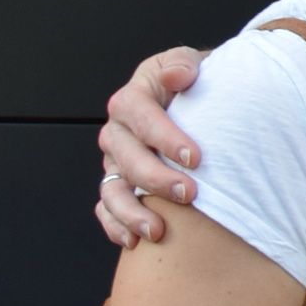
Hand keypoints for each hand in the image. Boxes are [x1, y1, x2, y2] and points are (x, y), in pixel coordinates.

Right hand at [97, 48, 204, 247]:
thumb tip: (178, 76)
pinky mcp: (118, 185)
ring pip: (111, 190)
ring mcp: (115, 162)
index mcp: (132, 99)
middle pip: (126, 158)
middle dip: (156, 179)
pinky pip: (106, 209)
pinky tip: (134, 242)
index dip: (165, 137)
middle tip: (190, 194)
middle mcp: (118, 132)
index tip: (195, 157)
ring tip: (157, 231)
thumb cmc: (196, 83)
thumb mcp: (190, 63)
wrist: (199, 101)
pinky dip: (115, 226)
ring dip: (131, 213)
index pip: (140, 116)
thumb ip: (183, 65)